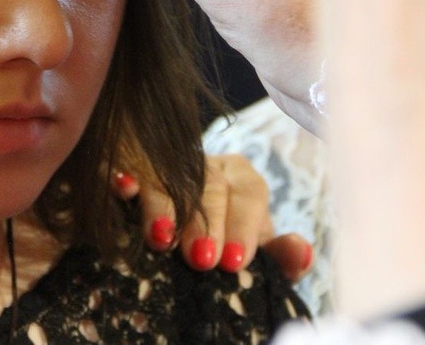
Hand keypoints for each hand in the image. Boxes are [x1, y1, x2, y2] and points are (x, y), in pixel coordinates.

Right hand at [114, 155, 313, 280]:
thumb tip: (302, 252)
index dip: (243, 226)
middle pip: (209, 186)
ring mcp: (165, 163)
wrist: (188, 238)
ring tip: (160, 237)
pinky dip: (123, 176)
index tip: (234, 261)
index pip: (249, 194)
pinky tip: (123, 186)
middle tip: (201, 260)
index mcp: (241, 179)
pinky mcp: (129, 166)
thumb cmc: (223, 246)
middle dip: (205, 223)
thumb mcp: (254, 254)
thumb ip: (280, 257)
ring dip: (162, 205)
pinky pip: (125, 167)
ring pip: (166, 177)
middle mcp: (205, 165)